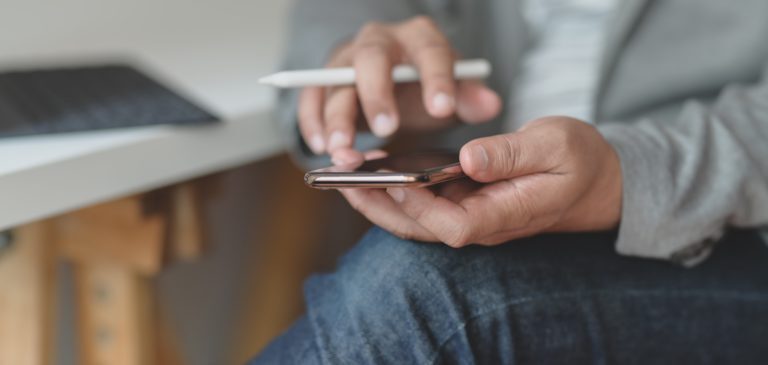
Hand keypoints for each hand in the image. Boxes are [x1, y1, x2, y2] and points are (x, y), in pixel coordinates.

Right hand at [298, 16, 501, 163]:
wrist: (394, 86)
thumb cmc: (425, 89)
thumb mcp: (452, 93)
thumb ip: (469, 99)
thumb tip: (490, 104)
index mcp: (419, 38)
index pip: (429, 51)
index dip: (436, 79)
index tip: (442, 110)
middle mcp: (379, 41)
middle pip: (372, 59)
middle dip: (377, 94)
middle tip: (386, 129)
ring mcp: (347, 59)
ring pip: (336, 82)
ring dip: (337, 117)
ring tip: (342, 152)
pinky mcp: (323, 81)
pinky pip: (312, 97)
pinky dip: (312, 121)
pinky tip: (321, 147)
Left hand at [340, 117, 622, 246]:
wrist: (598, 180)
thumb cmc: (580, 161)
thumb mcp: (555, 146)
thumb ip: (512, 154)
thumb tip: (468, 160)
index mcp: (506, 215)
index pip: (454, 226)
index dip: (421, 208)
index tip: (397, 182)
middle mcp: (484, 223)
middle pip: (423, 229)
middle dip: (382, 206)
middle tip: (343, 179)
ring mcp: (474, 216)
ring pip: (418, 219)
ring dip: (381, 200)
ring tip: (347, 173)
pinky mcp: (468, 203)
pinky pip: (425, 204)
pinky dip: (398, 190)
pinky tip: (377, 169)